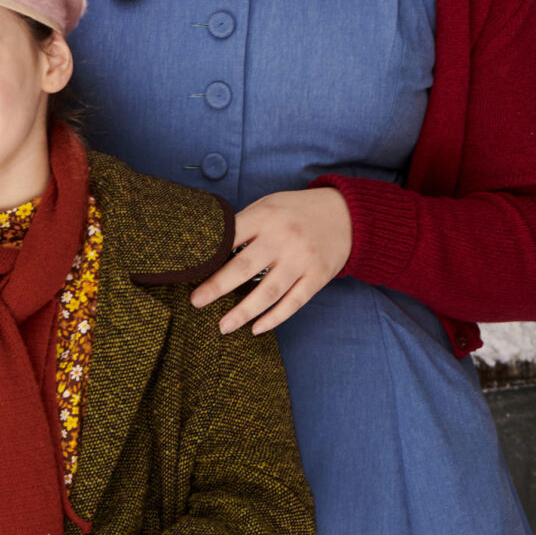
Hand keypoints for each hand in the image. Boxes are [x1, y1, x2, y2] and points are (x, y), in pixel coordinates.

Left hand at [190, 186, 352, 335]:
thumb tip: (209, 249)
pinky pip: (293, 302)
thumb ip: (244, 224)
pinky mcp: (317, 277)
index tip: (188, 271)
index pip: (231, 236)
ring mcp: (302, 259)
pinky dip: (274, 318)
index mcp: (266, 216)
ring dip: (243, 312)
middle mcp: (283, 238)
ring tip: (223, 326)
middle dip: (217, 287)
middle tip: (196, 302)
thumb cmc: (297, 211)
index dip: (209, 255)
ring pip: (268, 291)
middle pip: (244, 267)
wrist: (347, 216)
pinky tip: (256, 329)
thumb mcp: (269, 205)